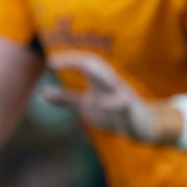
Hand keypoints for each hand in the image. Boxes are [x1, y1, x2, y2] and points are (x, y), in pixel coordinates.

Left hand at [42, 51, 158, 142]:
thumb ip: (67, 98)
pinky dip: (117, 104)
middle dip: (76, 61)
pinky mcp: (131, 110)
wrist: (143, 125)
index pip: (84, 63)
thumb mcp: (86, 105)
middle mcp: (110, 83)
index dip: (68, 60)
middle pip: (96, 65)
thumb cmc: (112, 110)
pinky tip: (107, 104)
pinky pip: (124, 105)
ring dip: (100, 78)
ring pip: (112, 83)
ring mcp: (122, 95)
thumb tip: (43, 93)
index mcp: (99, 79)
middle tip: (55, 62)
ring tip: (86, 75)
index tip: (50, 62)